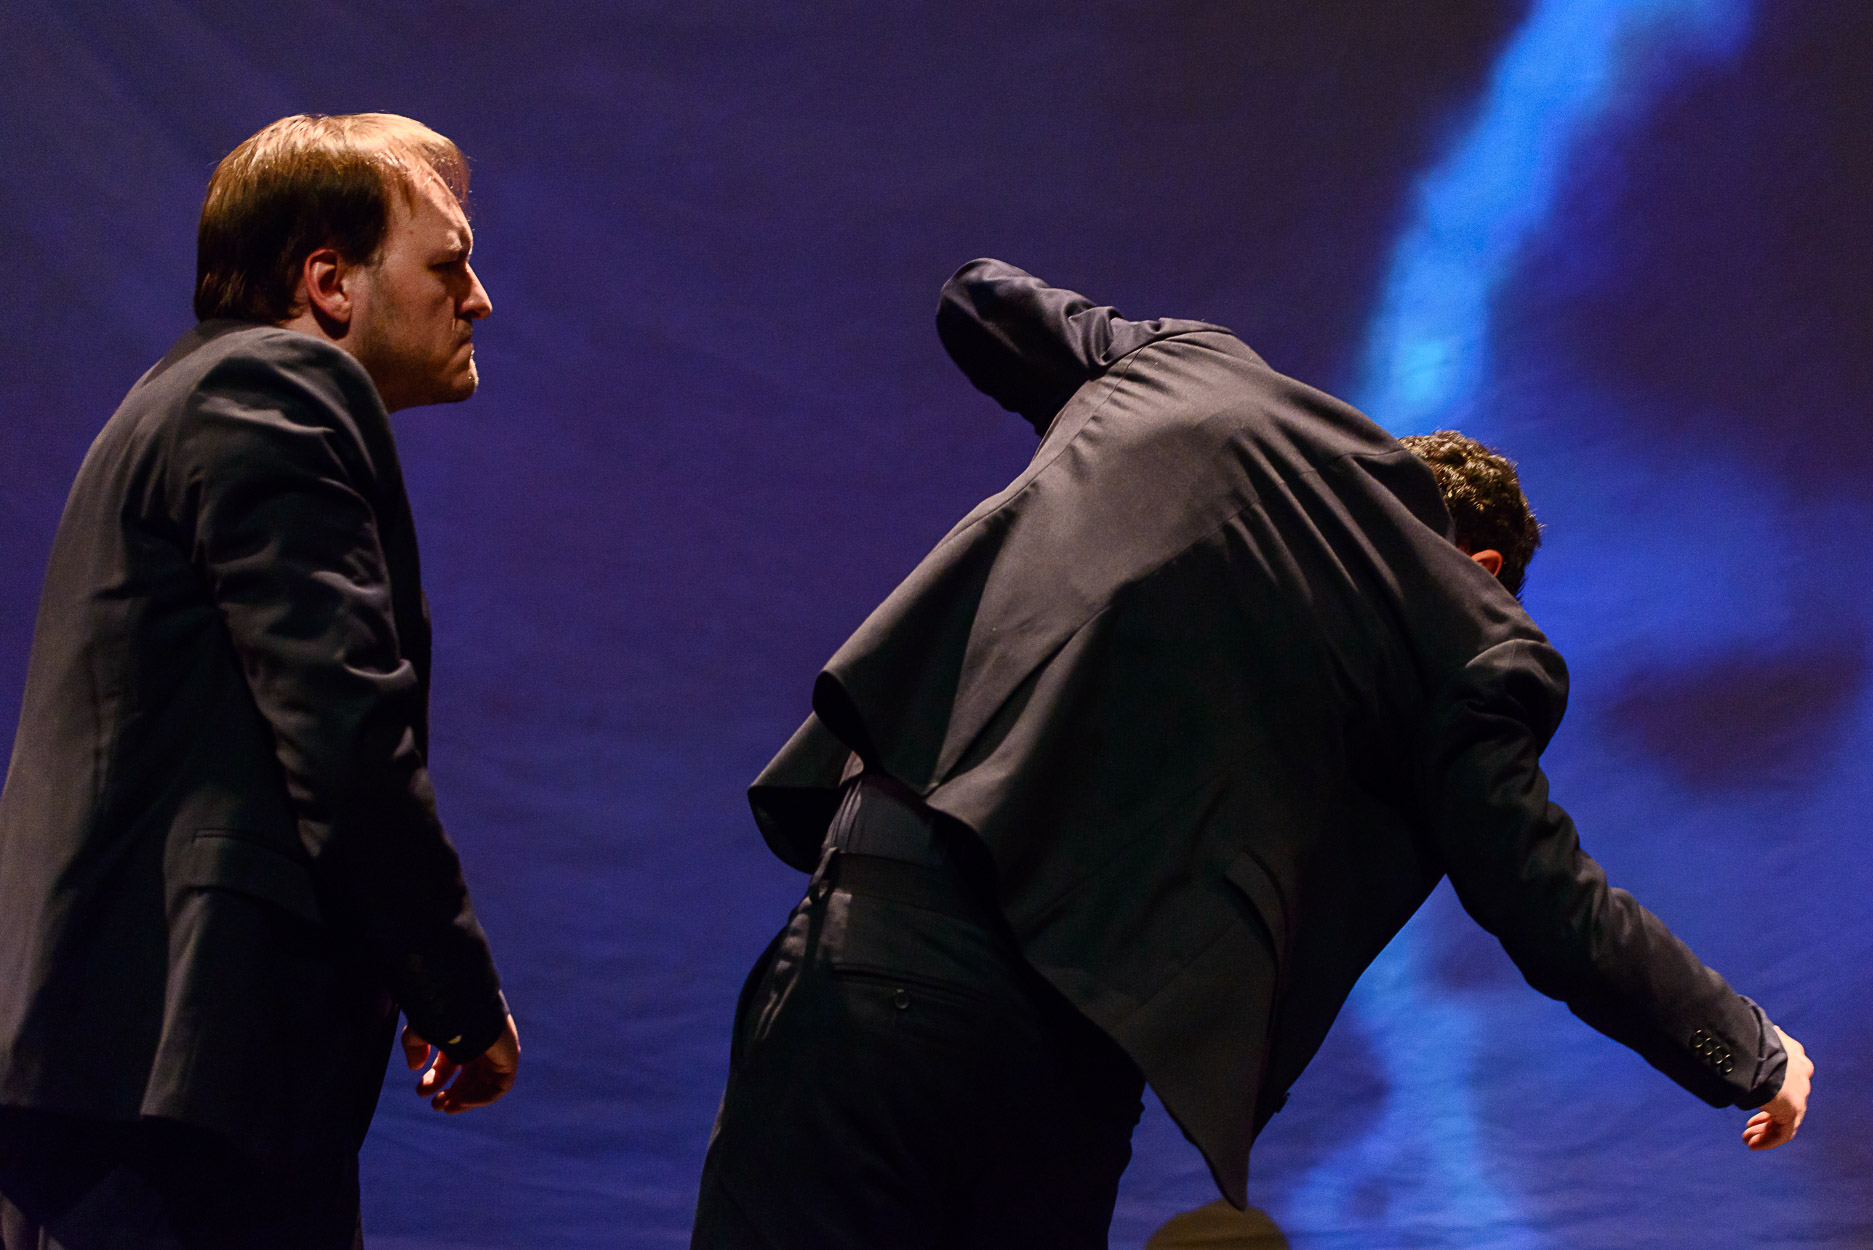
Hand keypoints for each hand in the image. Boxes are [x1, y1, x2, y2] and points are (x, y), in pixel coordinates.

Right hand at [402, 1012, 519, 1114]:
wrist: (465, 1006)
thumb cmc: (443, 1013)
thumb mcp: (421, 1031)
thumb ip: (415, 1047)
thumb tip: (414, 1067)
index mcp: (463, 1035)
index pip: (451, 1063)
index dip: (436, 1079)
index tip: (421, 1092)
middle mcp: (482, 1044)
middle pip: (469, 1077)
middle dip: (452, 1093)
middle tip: (436, 1106)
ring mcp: (497, 1051)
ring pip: (485, 1084)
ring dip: (466, 1100)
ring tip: (447, 1109)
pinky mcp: (509, 1059)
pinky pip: (500, 1087)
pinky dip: (482, 1098)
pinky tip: (462, 1101)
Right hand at [1743, 1026, 1810, 1150]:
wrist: (1758, 1052)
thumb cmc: (1746, 1039)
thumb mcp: (1744, 1037)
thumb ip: (1739, 1044)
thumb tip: (1717, 1039)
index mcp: (1793, 1054)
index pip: (1787, 1075)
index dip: (1771, 1089)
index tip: (1753, 1097)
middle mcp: (1801, 1074)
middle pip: (1786, 1100)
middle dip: (1766, 1114)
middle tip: (1749, 1125)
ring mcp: (1800, 1093)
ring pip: (1784, 1118)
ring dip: (1764, 1130)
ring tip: (1747, 1139)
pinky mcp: (1794, 1109)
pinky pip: (1783, 1132)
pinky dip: (1768, 1140)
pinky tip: (1753, 1146)